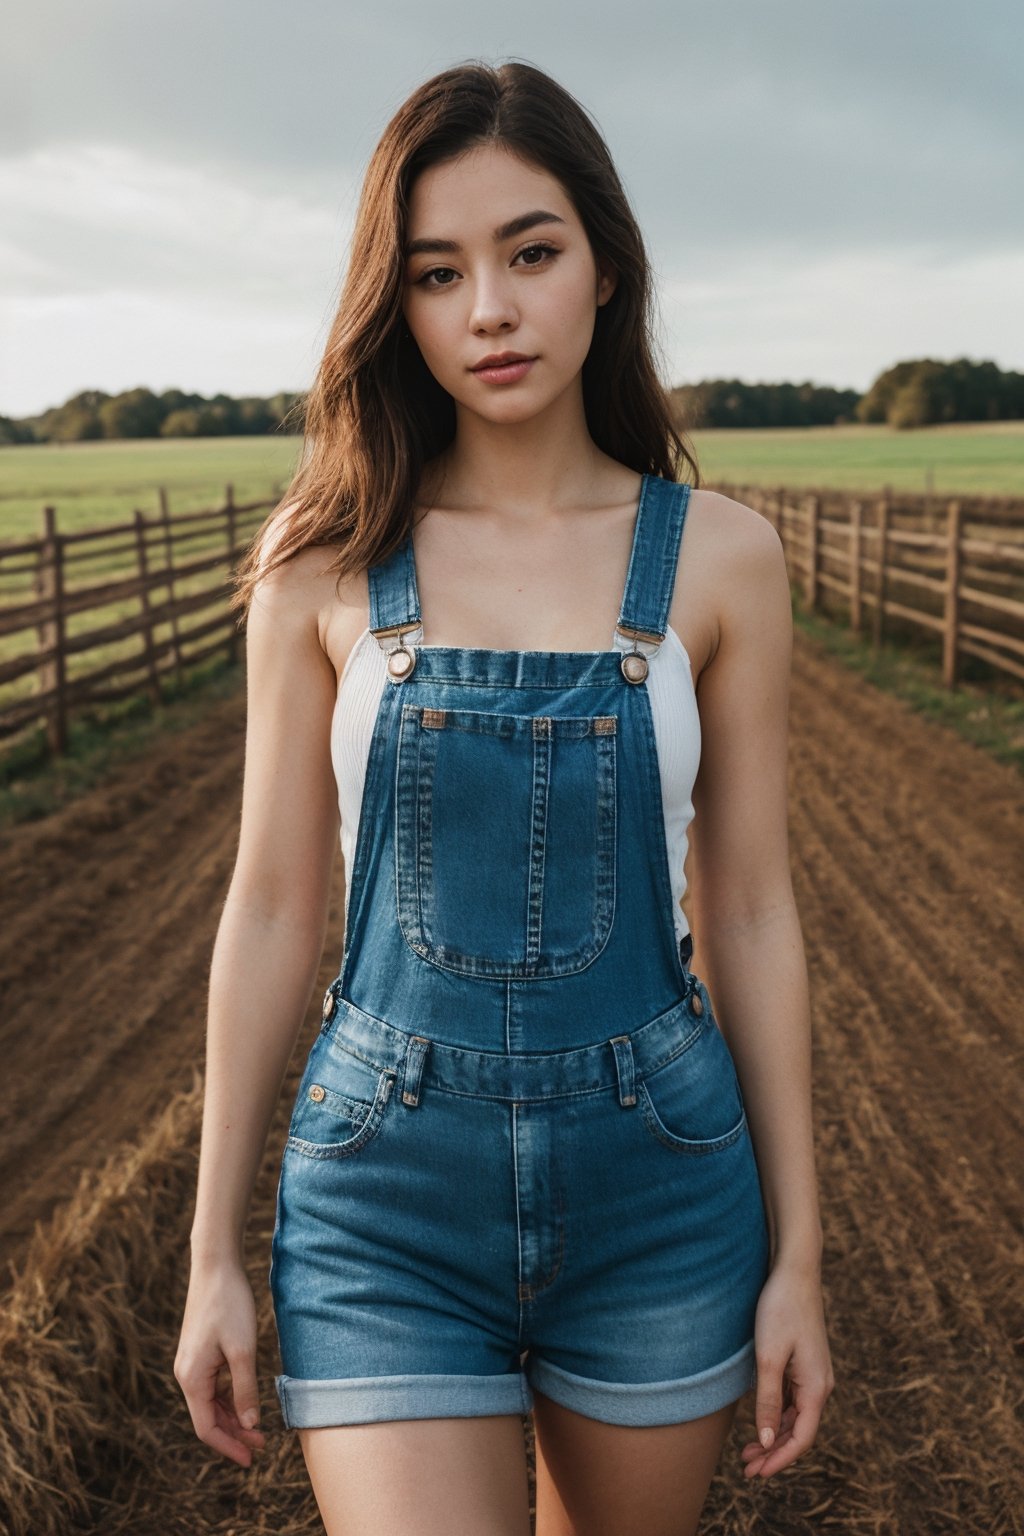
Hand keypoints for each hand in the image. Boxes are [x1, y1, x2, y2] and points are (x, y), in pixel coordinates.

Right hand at [174, 1257, 266, 1467]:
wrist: (216, 1267)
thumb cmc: (229, 1305)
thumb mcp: (243, 1350)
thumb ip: (245, 1389)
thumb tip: (251, 1424)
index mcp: (192, 1378)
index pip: (206, 1428)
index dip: (229, 1446)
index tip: (251, 1459)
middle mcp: (186, 1374)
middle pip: (208, 1417)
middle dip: (234, 1434)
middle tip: (262, 1446)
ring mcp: (192, 1363)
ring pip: (211, 1403)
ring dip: (233, 1417)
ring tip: (259, 1429)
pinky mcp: (200, 1352)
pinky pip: (213, 1386)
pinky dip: (229, 1398)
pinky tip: (246, 1401)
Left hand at [740, 1259, 833, 1478]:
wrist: (795, 1271)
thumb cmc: (780, 1310)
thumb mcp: (768, 1358)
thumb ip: (768, 1402)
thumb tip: (768, 1443)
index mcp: (817, 1388)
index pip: (802, 1438)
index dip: (780, 1460)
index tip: (756, 1474)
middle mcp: (821, 1385)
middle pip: (800, 1431)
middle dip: (774, 1453)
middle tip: (746, 1468)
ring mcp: (815, 1374)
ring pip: (797, 1417)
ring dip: (775, 1436)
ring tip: (749, 1452)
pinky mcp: (806, 1363)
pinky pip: (794, 1400)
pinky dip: (778, 1415)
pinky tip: (761, 1421)